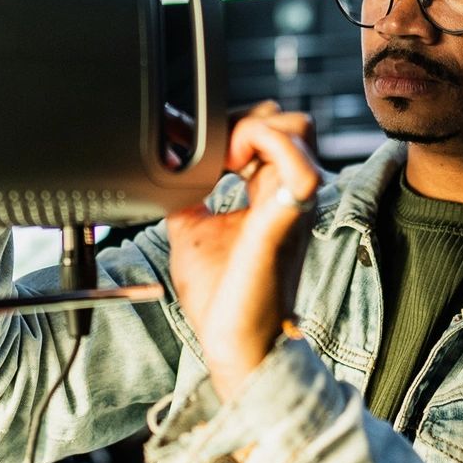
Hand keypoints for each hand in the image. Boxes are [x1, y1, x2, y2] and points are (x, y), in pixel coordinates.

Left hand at [166, 103, 321, 400]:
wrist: (235, 342)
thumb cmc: (222, 297)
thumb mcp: (191, 229)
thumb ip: (186, 194)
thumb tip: (163, 169)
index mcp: (271, 195)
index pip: (273, 133)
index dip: (238, 125)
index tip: (202, 148)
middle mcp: (289, 195)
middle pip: (291, 124)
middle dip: (248, 120)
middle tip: (214, 151)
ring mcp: (292, 205)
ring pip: (297, 132)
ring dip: (253, 130)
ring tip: (223, 157)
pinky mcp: (286, 222)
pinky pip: (299, 167)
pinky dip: (265, 148)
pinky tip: (232, 164)